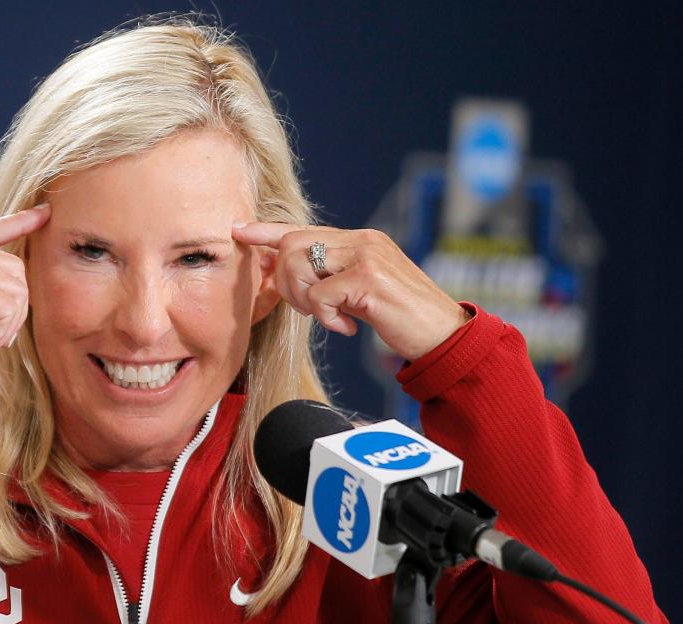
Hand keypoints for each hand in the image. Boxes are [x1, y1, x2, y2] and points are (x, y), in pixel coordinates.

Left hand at [232, 223, 469, 360]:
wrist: (444, 335)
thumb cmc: (402, 318)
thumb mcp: (361, 293)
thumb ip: (331, 280)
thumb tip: (290, 278)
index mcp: (360, 240)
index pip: (304, 228)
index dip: (267, 230)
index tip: (239, 229)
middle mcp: (362, 240)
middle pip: (292, 245)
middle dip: (286, 282)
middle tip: (308, 310)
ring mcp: (366, 255)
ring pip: (300, 266)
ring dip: (303, 300)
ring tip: (331, 319)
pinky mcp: (368, 278)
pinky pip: (319, 295)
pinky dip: (326, 318)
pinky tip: (348, 329)